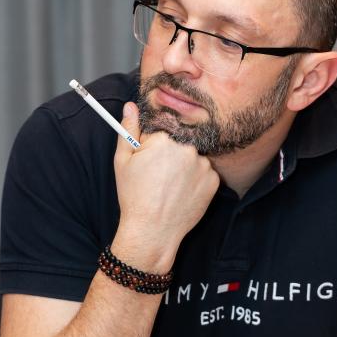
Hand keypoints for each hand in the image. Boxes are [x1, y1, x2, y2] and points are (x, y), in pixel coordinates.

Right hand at [112, 102, 219, 268]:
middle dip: (170, 155)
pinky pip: (204, 173)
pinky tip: (182, 193)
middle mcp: (188, 148)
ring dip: (185, 167)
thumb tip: (130, 106)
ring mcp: (203, 165)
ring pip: (193, 157)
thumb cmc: (134, 196)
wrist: (152, 231)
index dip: (152, 147)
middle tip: (158, 177)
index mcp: (165, 139)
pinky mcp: (214, 181)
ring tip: (170, 187)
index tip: (149, 163)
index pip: (161, 132)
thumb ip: (129, 129)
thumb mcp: (123, 160)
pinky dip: (196, 180)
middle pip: (179, 143)